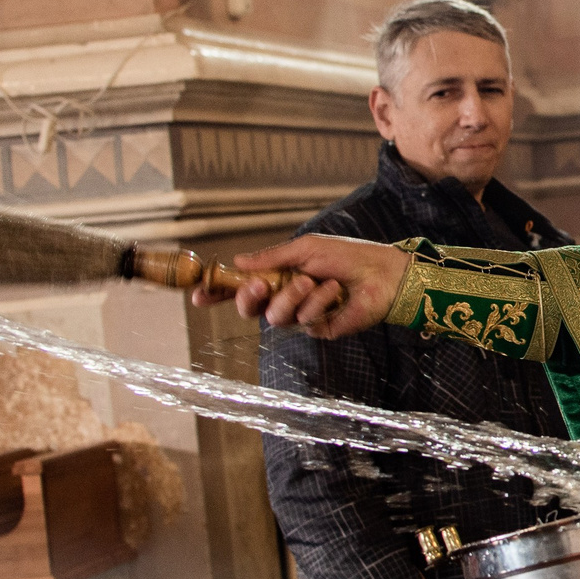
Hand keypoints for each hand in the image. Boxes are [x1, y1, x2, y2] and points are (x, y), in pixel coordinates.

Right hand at [191, 234, 412, 337]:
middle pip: (249, 309)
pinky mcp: (318, 329)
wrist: (382, 273)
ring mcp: (300, 315)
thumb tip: (238, 262)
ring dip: (292, 296)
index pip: (241, 287)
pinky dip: (317, 302)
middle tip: (258, 285)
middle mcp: (285, 297)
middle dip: (248, 298)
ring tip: (313, 280)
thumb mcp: (305, 249)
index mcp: (279, 276)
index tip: (197, 294)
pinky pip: (304, 321)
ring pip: (275, 316)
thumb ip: (272, 258)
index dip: (218, 292)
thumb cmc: (347, 256)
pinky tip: (335, 291)